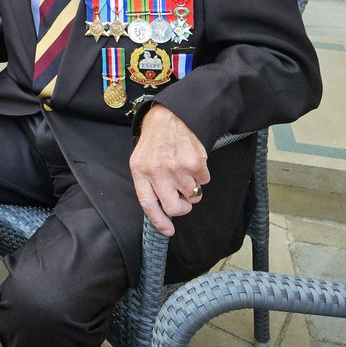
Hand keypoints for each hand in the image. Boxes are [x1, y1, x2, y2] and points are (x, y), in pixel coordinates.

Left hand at [129, 104, 210, 236]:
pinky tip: (192, 161)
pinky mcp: (195, 163)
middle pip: (174, 207)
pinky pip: (204, 181)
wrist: (171, 116)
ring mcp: (177, 168)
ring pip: (193, 195)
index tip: (168, 231)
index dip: (159, 221)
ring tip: (184, 170)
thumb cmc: (156, 141)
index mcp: (140, 171)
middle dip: (182, 207)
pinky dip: (201, 175)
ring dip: (192, 188)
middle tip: (183, 198)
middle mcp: (157, 172)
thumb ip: (148, 183)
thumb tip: (161, 210)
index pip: (148, 204)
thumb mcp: (141, 160)